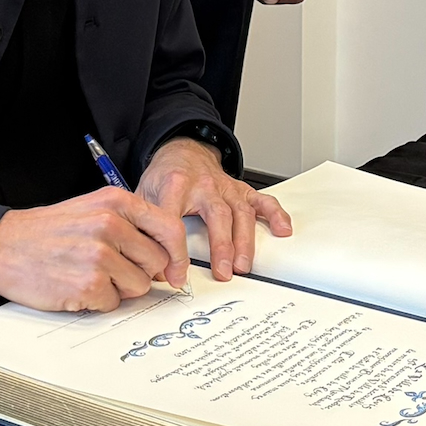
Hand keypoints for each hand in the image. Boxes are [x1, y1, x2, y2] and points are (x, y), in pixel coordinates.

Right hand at [0, 188, 192, 311]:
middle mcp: (111, 224)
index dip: (178, 255)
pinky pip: (114, 302)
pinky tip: (77, 285)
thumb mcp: (92, 210)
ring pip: (139, 286)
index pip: (169, 228)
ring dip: (119, 288)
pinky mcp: (87, 285)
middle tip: (112, 270)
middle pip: (157, 262)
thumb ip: (130, 226)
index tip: (176, 272)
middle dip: (141, 272)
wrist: (1, 245)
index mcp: (116, 202)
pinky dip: (98, 301)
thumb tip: (166, 259)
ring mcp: (99, 255)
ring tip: (90, 274)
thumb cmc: (47, 231)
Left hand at [135, 136, 289, 281]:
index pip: (174, 221)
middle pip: (216, 215)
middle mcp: (203, 185)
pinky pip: (261, 200)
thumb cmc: (164, 177)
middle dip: (221, 246)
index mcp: (174, 185)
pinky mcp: (239, 189)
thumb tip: (144, 263)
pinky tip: (282, 230)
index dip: (174, 252)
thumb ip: (143, 227)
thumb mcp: (143, 197)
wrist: (180, 151)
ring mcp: (224, 187)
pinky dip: (274, 214)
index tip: (175, 274)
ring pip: (239, 212)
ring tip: (243, 265)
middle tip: (223, 273)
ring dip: (244, 241)